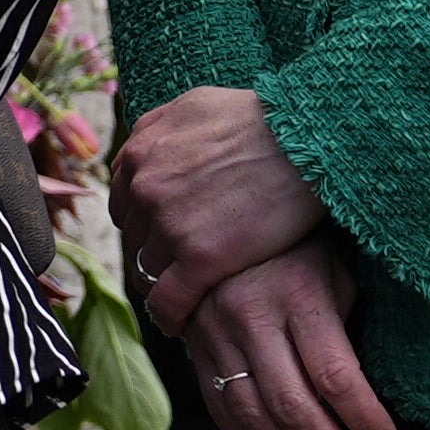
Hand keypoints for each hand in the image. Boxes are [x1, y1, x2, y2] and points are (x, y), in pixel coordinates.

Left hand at [115, 83, 325, 330]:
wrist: (304, 139)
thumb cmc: (261, 118)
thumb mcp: (197, 105)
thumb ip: (162, 126)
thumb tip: (148, 143)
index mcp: (140, 150)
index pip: (125, 202)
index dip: (145, 222)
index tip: (163, 237)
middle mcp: (144, 187)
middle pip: (136, 236)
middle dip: (155, 252)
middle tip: (178, 269)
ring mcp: (169, 224)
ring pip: (150, 269)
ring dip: (164, 283)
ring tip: (184, 296)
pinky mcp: (199, 259)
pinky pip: (169, 300)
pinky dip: (170, 315)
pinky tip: (180, 324)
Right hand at [187, 243, 397, 429]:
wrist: (217, 214)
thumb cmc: (296, 246)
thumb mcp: (333, 270)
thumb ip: (346, 326)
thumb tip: (372, 394)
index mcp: (296, 294)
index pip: (335, 376)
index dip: (365, 418)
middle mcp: (250, 315)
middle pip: (293, 405)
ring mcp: (216, 333)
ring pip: (254, 417)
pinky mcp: (196, 348)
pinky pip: (220, 411)